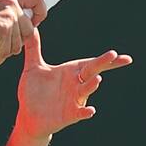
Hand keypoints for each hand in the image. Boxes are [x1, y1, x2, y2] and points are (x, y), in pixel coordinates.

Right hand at [0, 0, 47, 66]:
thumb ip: (4, 12)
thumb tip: (18, 26)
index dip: (40, 12)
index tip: (35, 22)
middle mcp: (11, 4)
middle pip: (29, 30)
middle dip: (17, 42)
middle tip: (1, 43)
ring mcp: (8, 16)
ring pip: (17, 45)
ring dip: (4, 52)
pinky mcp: (3, 30)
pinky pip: (7, 52)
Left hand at [14, 27, 132, 137]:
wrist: (28, 117)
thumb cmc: (33, 92)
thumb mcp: (33, 68)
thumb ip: (33, 49)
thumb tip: (30, 28)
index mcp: (70, 72)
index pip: (90, 62)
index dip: (105, 58)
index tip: (117, 53)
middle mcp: (76, 84)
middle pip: (91, 71)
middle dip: (102, 63)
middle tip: (113, 55)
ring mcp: (73, 100)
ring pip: (86, 91)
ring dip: (92, 85)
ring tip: (97, 79)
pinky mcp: (68, 115)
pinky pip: (79, 113)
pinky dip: (85, 112)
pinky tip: (90, 111)